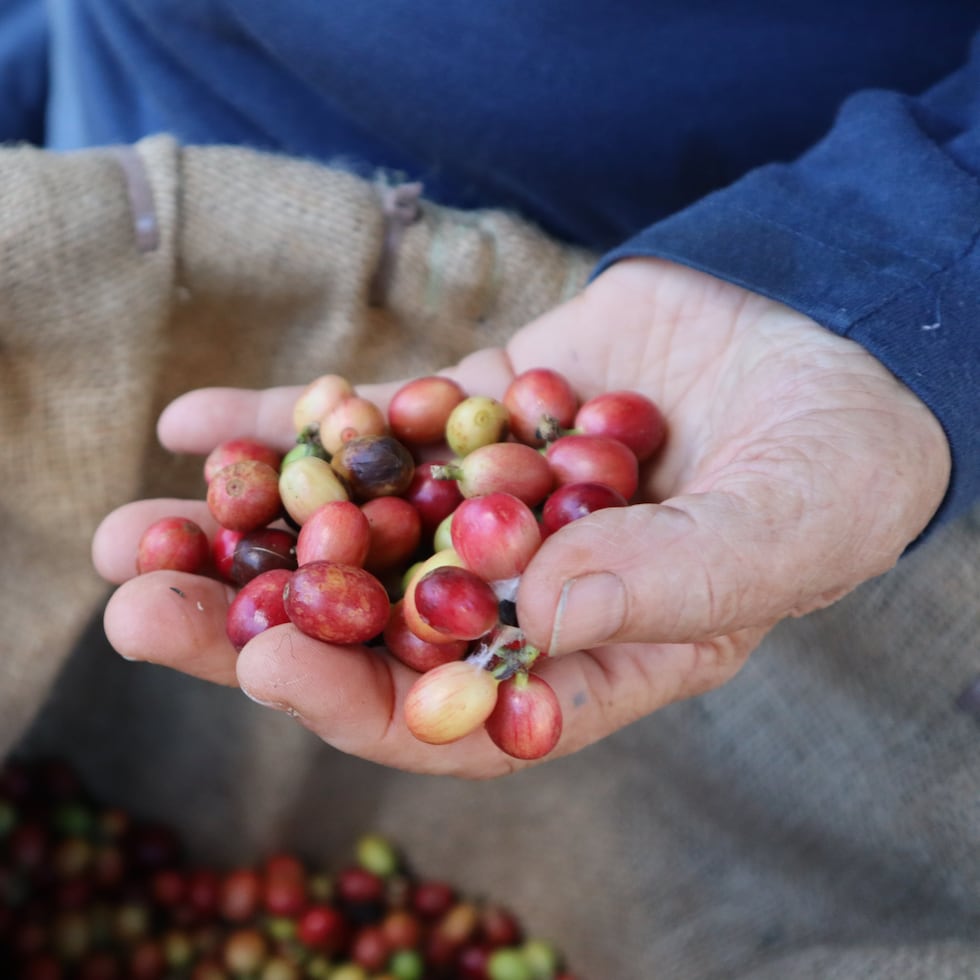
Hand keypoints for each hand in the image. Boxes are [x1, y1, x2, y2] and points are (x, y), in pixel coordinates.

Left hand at [92, 258, 949, 776]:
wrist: (819, 357)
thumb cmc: (830, 469)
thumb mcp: (781, 528)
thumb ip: (674, 578)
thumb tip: (543, 610)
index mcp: (582, 658)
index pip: (452, 714)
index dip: (356, 700)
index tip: (264, 662)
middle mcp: (514, 593)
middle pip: (366, 629)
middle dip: (248, 625)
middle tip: (136, 611)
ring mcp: (481, 503)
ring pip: (345, 530)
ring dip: (236, 532)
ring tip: (130, 534)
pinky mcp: (469, 419)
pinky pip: (367, 429)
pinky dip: (285, 423)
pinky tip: (194, 424)